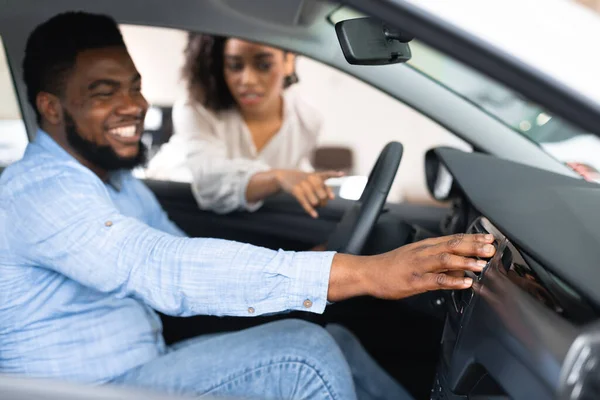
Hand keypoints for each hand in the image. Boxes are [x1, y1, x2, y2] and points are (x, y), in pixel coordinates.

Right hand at [274, 170, 343, 217]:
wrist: (284, 177)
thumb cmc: (301, 180)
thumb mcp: (311, 178)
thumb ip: (321, 186)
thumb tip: (330, 199)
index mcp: (316, 175)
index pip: (327, 174)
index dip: (335, 176)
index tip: (338, 185)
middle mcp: (310, 178)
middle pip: (322, 192)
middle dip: (324, 200)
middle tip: (323, 203)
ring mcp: (302, 184)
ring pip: (314, 199)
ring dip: (316, 205)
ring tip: (316, 205)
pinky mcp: (295, 190)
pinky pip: (304, 202)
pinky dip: (310, 209)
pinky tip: (315, 215)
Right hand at [328, 233, 495, 301]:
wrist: (369, 272)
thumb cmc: (390, 266)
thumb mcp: (414, 256)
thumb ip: (436, 259)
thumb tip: (458, 266)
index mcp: (425, 246)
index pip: (453, 239)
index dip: (472, 238)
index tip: (488, 238)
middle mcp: (424, 252)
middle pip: (453, 246)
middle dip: (474, 247)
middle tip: (491, 248)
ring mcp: (419, 266)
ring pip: (446, 260)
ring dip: (466, 262)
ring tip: (482, 264)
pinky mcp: (415, 281)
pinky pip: (436, 280)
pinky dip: (452, 281)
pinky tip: (465, 283)